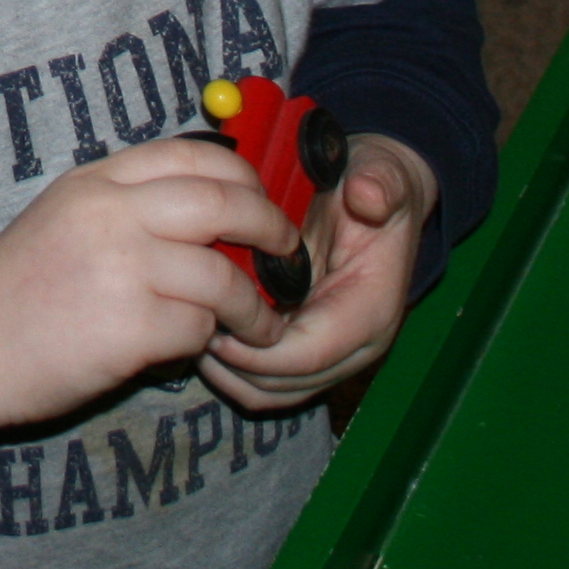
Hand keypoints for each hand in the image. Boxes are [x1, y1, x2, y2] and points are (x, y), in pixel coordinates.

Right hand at [0, 138, 294, 458]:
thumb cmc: (22, 285)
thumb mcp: (68, 214)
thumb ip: (129, 202)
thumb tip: (216, 208)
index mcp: (97, 179)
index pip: (194, 155)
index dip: (244, 177)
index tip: (262, 202)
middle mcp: (111, 213)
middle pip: (224, 203)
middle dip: (271, 229)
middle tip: (286, 254)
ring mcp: (121, 269)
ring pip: (223, 276)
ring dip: (253, 306)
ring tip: (257, 323)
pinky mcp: (129, 327)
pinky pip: (199, 329)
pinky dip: (206, 341)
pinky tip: (197, 346)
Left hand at [197, 132, 437, 413]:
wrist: (377, 195)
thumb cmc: (371, 186)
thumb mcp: (378, 176)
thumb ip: (376, 187)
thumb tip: (367, 196)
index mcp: (371, 310)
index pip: (309, 354)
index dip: (258, 351)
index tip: (214, 329)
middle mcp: (356, 344)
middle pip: (288, 384)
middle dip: (236, 365)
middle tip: (190, 329)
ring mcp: (334, 354)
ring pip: (276, 392)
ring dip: (232, 374)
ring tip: (193, 336)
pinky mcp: (312, 351)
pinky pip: (271, 384)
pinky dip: (237, 372)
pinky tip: (207, 339)